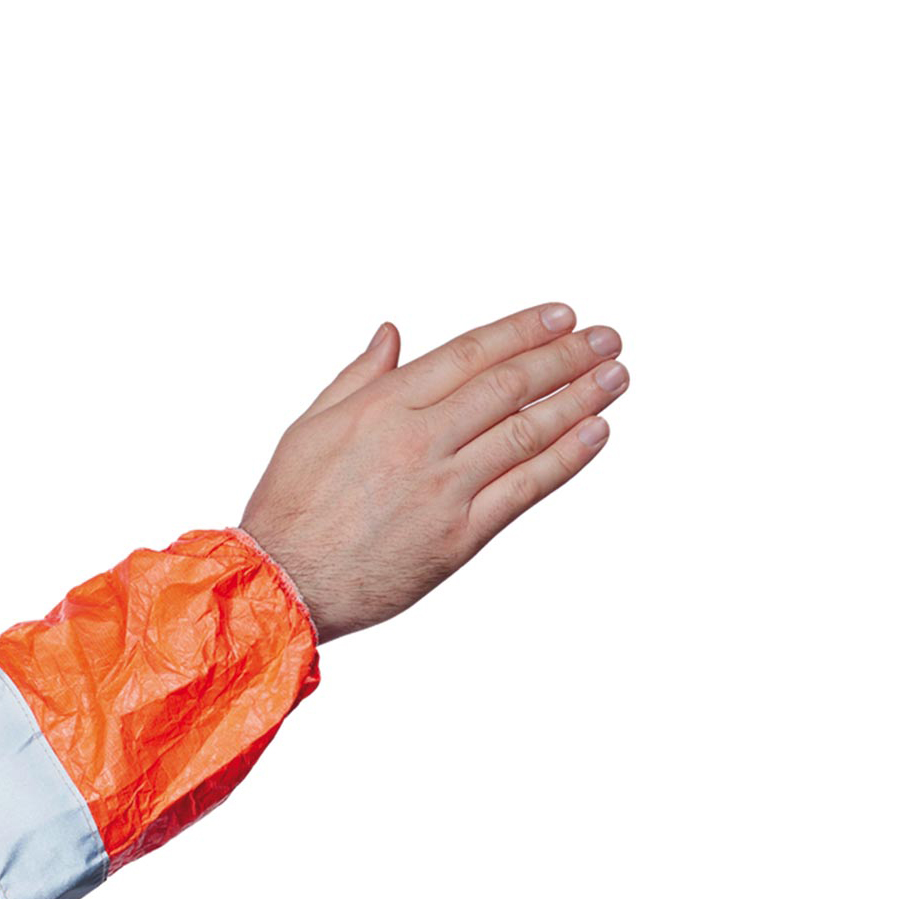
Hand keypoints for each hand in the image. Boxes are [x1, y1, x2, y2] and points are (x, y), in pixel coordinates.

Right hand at [240, 303, 627, 643]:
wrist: (283, 582)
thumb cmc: (290, 507)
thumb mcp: (311, 424)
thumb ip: (359, 376)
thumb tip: (393, 334)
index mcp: (384, 406)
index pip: (470, 354)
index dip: (523, 331)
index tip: (562, 316)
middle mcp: (420, 439)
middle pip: (509, 385)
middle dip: (565, 356)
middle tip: (606, 338)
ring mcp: (444, 489)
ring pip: (526, 431)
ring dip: (578, 399)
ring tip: (615, 376)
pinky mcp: (458, 537)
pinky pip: (524, 489)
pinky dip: (565, 459)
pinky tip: (595, 433)